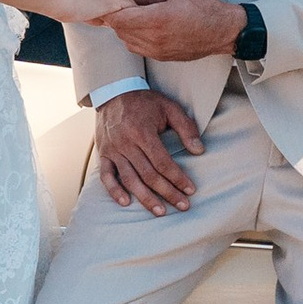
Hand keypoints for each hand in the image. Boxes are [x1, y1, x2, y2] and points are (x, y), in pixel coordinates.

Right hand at [92, 86, 204, 214]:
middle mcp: (126, 143)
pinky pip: (106, 176)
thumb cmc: (144, 101)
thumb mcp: (169, 107)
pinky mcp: (103, 154)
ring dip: (145, 198)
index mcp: (143, 132)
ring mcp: (113, 150)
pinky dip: (114, 191)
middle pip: (148, 175)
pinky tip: (126, 202)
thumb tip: (199, 150)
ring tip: (160, 212)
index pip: (163, 162)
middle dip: (167, 192)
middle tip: (182, 206)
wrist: (113, 92)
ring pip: (129, 179)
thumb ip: (185, 127)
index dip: (177, 178)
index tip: (190, 190)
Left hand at [100, 0, 248, 62]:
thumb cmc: (204, 8)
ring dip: (125, 28)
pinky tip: (144, 26)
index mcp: (156, 20)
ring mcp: (157, 51)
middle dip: (118, 17)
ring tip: (135, 14)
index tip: (113, 0)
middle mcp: (154, 39)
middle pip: (120, 30)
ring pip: (126, 41)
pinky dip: (134, 37)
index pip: (120, 19)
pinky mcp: (161, 57)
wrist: (223, 31)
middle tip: (125, 4)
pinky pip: (137, 48)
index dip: (112, 9)